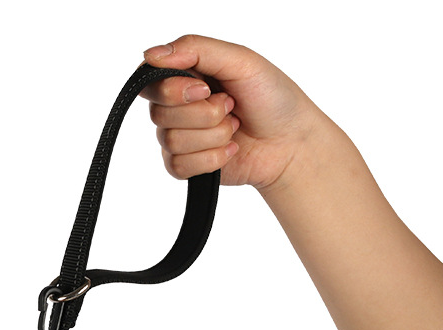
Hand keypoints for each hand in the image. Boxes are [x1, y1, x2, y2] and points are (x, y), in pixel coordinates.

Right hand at [139, 34, 323, 188]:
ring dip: (213, 135)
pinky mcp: (187, 167)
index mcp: (186, 76)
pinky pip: (179, 166)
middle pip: (160, 114)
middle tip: (231, 106)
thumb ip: (195, 49)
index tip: (204, 89)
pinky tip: (231, 150)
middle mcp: (178, 107)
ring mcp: (181, 138)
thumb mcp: (240, 60)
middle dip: (204, 113)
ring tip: (234, 127)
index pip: (152, 82)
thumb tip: (151, 54)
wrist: (291, 141)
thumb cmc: (272, 98)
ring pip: (172, 141)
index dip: (173, 90)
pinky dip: (212, 158)